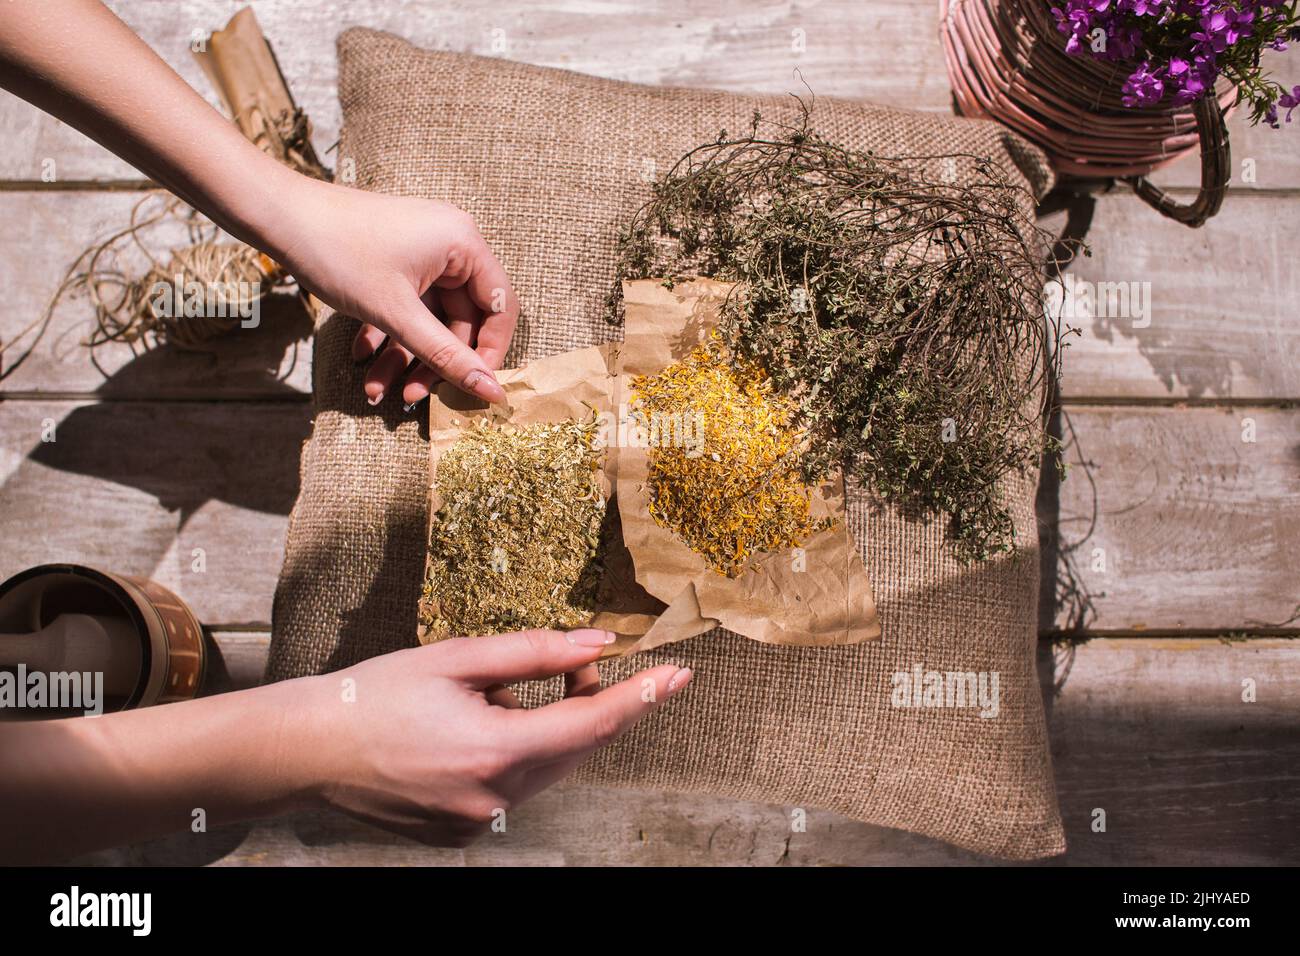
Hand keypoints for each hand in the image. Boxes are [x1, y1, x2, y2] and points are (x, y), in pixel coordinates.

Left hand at [277, 177, 518, 407]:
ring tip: (378, 390)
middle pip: (461, 319)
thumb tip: (491, 392)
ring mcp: (421, 252)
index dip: (490, 352)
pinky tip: (362, 358)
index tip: (472, 387)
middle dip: (434, 361)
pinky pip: (406, 306)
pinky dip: (388, 334)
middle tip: (412, 398)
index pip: (501, 307)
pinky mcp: (396, 260)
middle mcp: (449, 244)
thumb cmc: (339, 253)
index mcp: (463, 244)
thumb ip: (447, 355)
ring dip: (405, 356)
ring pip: (429, 318)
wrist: (278, 216)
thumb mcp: (396, 314)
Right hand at [295, 629, 692, 846]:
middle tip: (573, 663)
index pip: (592, 725)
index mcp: (494, 753)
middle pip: (573, 749)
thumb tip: (598, 646)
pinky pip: (514, 788)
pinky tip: (472, 730)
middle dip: (586, 704)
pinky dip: (515, 754)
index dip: (641, 698)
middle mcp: (493, 801)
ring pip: (546, 770)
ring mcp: (476, 826)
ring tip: (498, 697)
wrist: (305, 752)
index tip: (678, 676)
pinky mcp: (460, 835)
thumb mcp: (456, 659)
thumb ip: (536, 653)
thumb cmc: (375, 696)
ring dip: (546, 729)